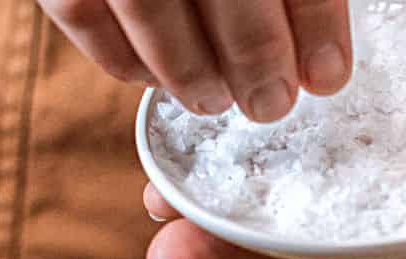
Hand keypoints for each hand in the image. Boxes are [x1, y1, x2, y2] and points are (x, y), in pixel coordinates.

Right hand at [37, 0, 351, 120]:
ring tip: (213, 100)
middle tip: (270, 102)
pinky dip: (121, 56)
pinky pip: (78, 8)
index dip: (313, 19)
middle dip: (252, 50)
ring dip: (186, 66)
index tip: (327, 76)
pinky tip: (153, 78)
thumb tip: (318, 61)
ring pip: (144, 0)